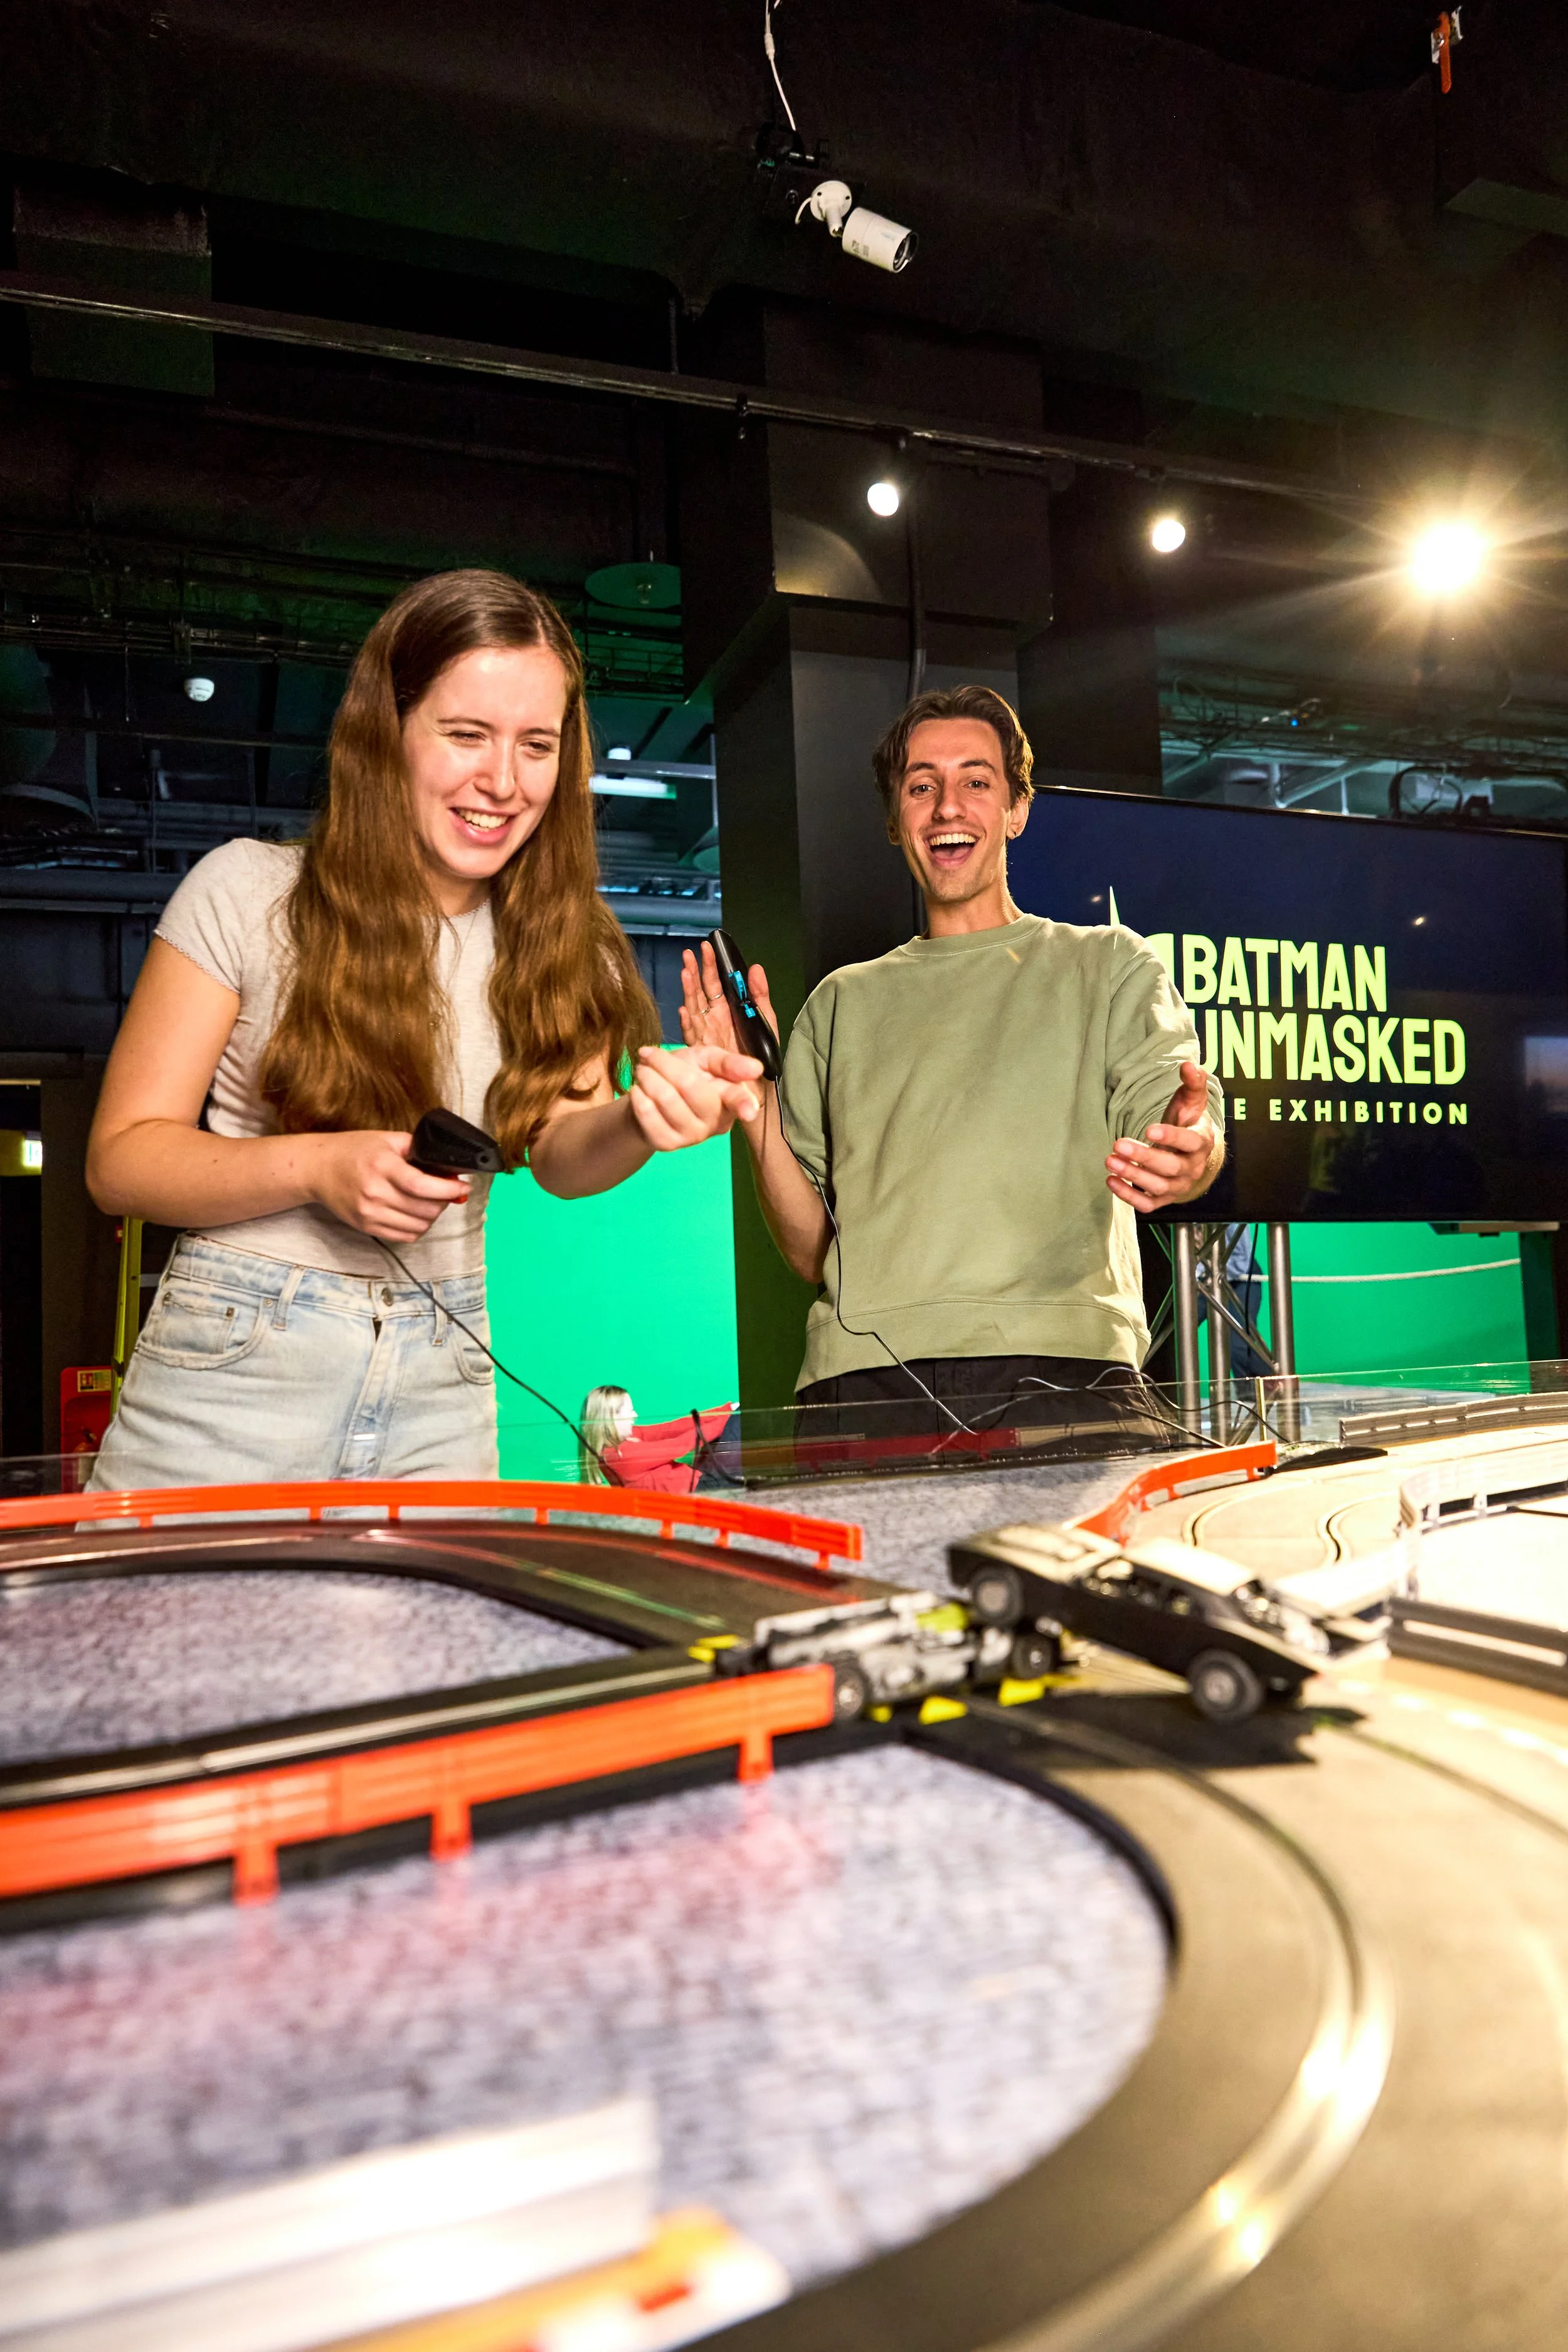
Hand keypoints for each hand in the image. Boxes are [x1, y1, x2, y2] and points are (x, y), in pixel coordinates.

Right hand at [310, 1131, 469, 1240]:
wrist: (318, 1169)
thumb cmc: (353, 1151)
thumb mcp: (386, 1140)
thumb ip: (417, 1149)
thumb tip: (447, 1166)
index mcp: (382, 1166)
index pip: (421, 1185)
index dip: (448, 1189)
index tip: (463, 1187)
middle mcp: (375, 1192)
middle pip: (424, 1209)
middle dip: (444, 1202)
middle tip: (447, 1192)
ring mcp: (370, 1213)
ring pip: (418, 1226)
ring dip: (432, 1216)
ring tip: (431, 1202)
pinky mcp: (367, 1226)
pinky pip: (405, 1237)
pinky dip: (418, 1228)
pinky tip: (417, 1215)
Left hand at [630, 1042, 762, 1152]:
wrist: (650, 1099)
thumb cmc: (684, 1076)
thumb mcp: (705, 1060)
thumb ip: (726, 1061)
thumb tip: (756, 1068)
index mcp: (730, 1098)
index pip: (738, 1099)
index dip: (745, 1104)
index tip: (750, 1111)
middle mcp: (716, 1122)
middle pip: (690, 1087)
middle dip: (665, 1064)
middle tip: (650, 1055)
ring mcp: (692, 1136)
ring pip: (666, 1098)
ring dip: (648, 1076)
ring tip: (642, 1070)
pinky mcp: (668, 1144)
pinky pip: (648, 1114)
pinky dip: (638, 1095)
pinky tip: (639, 1091)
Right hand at [679, 943, 776, 1116]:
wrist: (755, 1092)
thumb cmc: (761, 1059)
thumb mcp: (766, 1024)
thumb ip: (760, 997)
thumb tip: (755, 967)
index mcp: (729, 1012)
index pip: (717, 984)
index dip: (711, 966)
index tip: (708, 947)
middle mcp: (714, 1021)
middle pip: (702, 992)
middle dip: (696, 971)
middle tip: (691, 953)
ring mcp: (705, 1035)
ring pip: (693, 1007)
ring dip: (689, 989)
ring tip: (685, 970)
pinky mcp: (701, 1052)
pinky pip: (692, 1035)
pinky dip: (687, 1023)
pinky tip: (684, 1011)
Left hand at [1105, 1060, 1220, 1211]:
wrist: (1192, 1156)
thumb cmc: (1187, 1123)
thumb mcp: (1192, 1102)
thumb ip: (1192, 1083)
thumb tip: (1188, 1065)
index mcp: (1201, 1143)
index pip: (1189, 1143)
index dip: (1170, 1138)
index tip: (1149, 1130)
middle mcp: (1192, 1168)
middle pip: (1170, 1167)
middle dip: (1143, 1157)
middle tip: (1117, 1143)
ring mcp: (1178, 1186)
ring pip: (1157, 1187)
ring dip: (1132, 1176)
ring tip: (1109, 1160)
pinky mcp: (1163, 1199)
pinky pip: (1147, 1204)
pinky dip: (1128, 1197)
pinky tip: (1110, 1181)